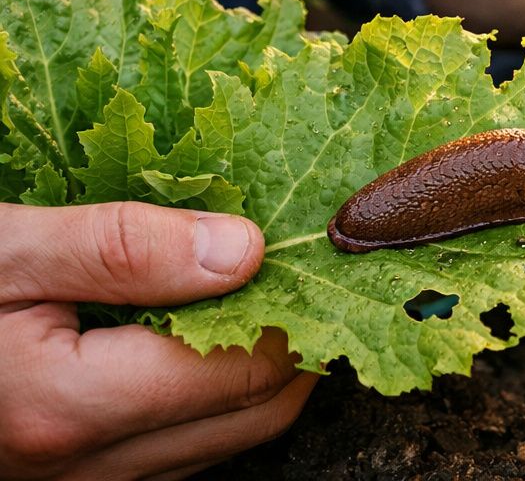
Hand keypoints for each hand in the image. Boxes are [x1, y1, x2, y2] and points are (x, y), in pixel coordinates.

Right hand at [0, 202, 315, 479]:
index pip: (245, 372)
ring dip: (257, 373)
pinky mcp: (77, 480)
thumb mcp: (10, 249)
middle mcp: (83, 468)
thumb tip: (243, 250)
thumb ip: (124, 249)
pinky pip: (179, 449)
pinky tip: (205, 337)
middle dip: (297, 342)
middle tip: (306, 272)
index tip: (312, 252)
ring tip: (264, 296)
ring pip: (225, 438)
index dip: (296, 309)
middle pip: (255, 415)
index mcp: (69, 408)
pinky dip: (211, 397)